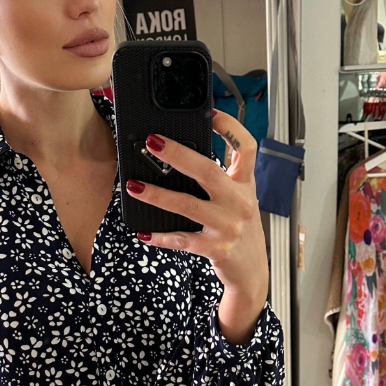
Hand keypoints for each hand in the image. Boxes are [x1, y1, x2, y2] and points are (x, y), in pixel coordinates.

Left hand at [126, 110, 268, 344]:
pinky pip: (183, 240)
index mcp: (245, 185)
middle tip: (152, 142)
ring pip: (188, 206)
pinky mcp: (216, 249)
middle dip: (178, 155)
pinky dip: (162, 237)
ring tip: (134, 186)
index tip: (210, 112)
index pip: (247, 148)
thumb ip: (222, 179)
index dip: (230, 128)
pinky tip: (144, 233)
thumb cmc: (240, 231)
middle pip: (208, 171)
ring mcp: (228, 227)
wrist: (252, 273)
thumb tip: (182, 156)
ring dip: (158, 195)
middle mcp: (239, 203)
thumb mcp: (239, 200)